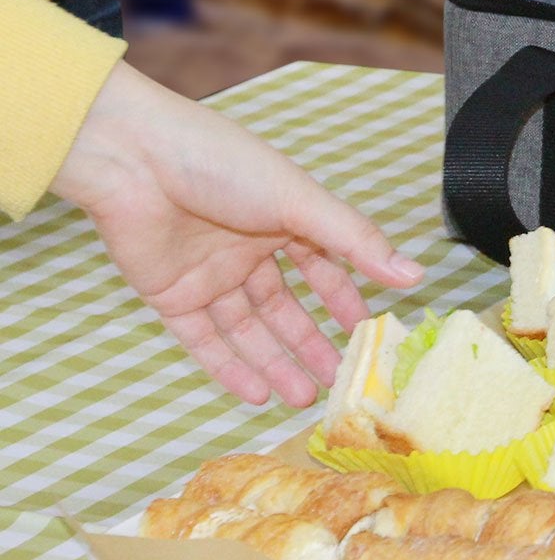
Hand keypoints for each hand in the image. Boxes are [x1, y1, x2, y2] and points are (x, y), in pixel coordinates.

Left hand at [52, 64, 422, 406]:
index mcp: (284, 217)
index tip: (370, 334)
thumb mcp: (300, 201)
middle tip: (339, 381)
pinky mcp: (171, 296)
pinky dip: (229, 369)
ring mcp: (210, 275)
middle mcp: (248, 248)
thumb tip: (414, 274)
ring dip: (276, 364)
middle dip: (312, 344)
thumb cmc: (221, 163)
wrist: (134, 161)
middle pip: (287, 308)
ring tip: (304, 399)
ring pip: (250, 331)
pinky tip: (257, 396)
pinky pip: (205, 341)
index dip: (346, 301)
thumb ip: (356, 242)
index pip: (324, 267)